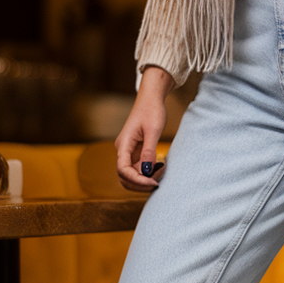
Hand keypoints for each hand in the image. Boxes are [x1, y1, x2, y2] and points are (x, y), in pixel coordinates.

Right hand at [115, 65, 173, 191]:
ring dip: (144, 179)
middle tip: (158, 180)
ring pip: (132, 175)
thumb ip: (149, 151)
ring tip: (161, 172)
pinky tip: (160, 167)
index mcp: (123, 144)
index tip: (153, 182)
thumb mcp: (153, 131)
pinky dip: (148, 173)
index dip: (137, 180)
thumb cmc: (151, 111)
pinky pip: (139, 168)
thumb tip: (146, 171)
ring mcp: (128, 152)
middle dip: (140, 183)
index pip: (123, 170)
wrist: (151, 99)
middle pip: (124, 177)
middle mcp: (122, 150)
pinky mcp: (135, 152)